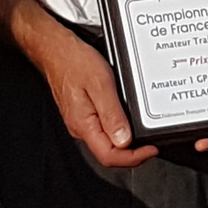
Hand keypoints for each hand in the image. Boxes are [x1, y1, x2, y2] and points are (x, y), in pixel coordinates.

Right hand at [40, 30, 157, 169]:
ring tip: (142, 132)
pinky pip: (102, 129)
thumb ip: (112, 114)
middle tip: (150, 143)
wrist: (56, 50)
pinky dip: (118, 129)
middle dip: (132, 153)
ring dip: (126, 142)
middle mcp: (80, 127)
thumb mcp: (100, 84)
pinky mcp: (83, 114)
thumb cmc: (74, 62)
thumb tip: (124, 140)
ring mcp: (81, 121)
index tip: (150, 149)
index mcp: (84, 124)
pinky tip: (126, 119)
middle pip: (109, 153)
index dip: (133, 158)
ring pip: (106, 142)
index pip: (109, 156)